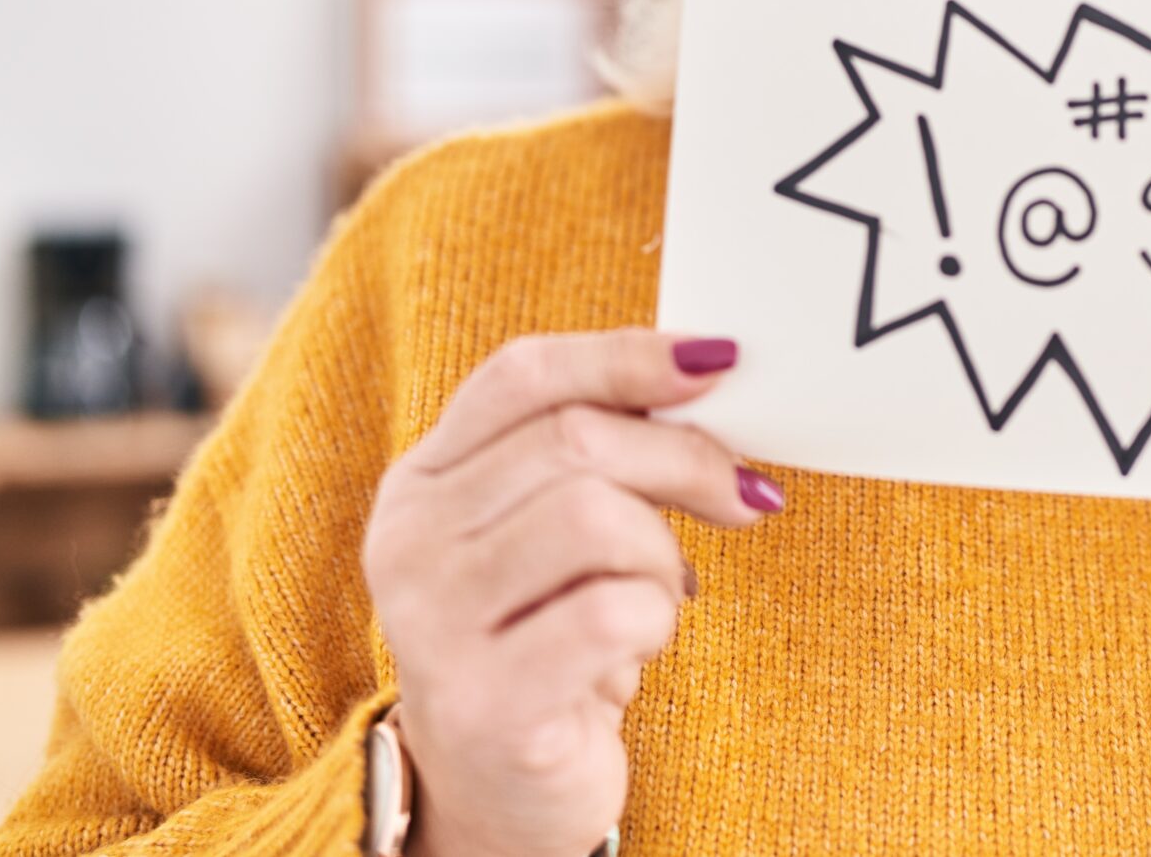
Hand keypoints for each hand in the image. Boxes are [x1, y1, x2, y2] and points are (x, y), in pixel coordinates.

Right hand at [361, 329, 783, 856]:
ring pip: (597, 517)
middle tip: (742, 494)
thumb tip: (711, 370)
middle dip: (685, 457)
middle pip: (574, 440)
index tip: (720, 360)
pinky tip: (639, 647)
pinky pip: (612, 613)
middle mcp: (408, 544)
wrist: (501, 796)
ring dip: (663, 553)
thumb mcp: (552, 532)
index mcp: (421, 482)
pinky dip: (656, 619)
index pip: (523, 374)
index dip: (627, 356)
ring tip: (661, 592)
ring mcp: (433, 626)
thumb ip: (597, 451)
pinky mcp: (485, 703)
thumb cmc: (546, 641)